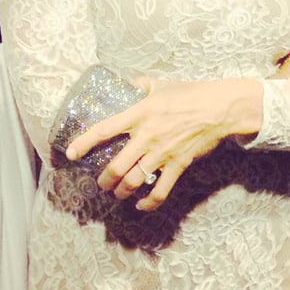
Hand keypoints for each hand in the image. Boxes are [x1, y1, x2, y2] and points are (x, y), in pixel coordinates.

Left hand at [65, 76, 261, 211]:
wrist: (219, 108)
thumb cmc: (190, 93)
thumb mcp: (161, 84)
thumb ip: (142, 85)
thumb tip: (131, 83)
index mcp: (139, 113)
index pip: (104, 130)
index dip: (84, 143)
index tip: (71, 152)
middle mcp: (146, 136)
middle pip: (116, 166)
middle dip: (103, 179)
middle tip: (100, 183)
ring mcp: (161, 153)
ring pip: (133, 181)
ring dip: (121, 191)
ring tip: (117, 192)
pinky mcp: (177, 165)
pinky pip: (159, 191)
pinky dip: (147, 203)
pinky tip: (140, 205)